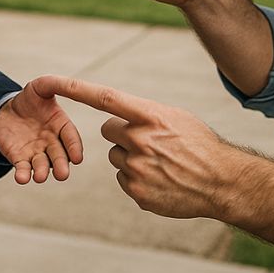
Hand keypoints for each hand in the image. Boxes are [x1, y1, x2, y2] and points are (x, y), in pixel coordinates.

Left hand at [0, 80, 84, 184]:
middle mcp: (51, 142)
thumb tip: (72, 85)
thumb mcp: (43, 86)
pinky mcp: (19, 158)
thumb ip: (57, 84)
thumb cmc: (30, 98)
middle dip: (61, 165)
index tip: (77, 158)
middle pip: (59, 156)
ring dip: (42, 172)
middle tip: (62, 174)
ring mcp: (36, 152)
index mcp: (61, 125)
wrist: (6, 109)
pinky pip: (22, 168)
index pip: (71, 137)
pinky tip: (22, 178)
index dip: (74, 147)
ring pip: (42, 165)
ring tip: (40, 177)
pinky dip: (23, 174)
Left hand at [29, 75, 235, 218]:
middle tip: (148, 142)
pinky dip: (137, 179)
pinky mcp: (137, 192)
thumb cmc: (199, 144)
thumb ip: (145, 115)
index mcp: (151, 116)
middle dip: (122, 134)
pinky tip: (160, 179)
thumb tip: (120, 115)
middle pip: (108, 131)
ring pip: (116, 157)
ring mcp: (137, 168)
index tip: (53, 80)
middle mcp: (140, 140)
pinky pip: (123, 179)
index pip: (105, 99)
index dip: (76, 88)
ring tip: (160, 163)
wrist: (221, 180)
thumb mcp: (176, 118)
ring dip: (130, 158)